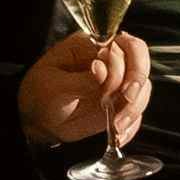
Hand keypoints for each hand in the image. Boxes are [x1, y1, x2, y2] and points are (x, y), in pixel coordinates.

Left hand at [18, 26, 152, 154]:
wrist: (37, 121)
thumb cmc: (40, 95)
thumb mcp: (54, 85)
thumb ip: (82, 78)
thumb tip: (103, 68)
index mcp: (92, 46)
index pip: (125, 44)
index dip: (127, 63)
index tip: (112, 85)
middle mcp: (109, 62)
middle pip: (141, 64)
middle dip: (136, 86)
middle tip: (124, 102)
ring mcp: (116, 84)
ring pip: (142, 90)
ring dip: (133, 109)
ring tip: (115, 124)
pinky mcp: (118, 106)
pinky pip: (136, 113)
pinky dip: (131, 126)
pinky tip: (118, 135)